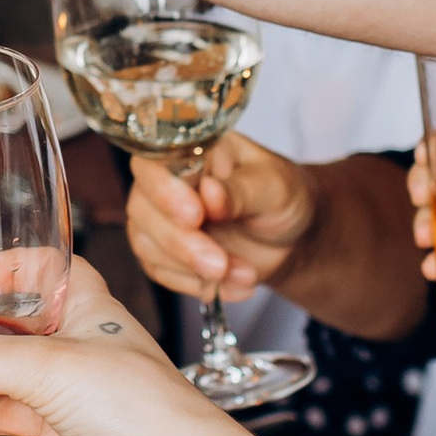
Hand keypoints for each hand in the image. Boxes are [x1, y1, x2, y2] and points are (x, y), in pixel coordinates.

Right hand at [128, 135, 314, 299]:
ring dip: (192, 269)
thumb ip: (242, 190)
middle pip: (143, 208)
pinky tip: (235, 284)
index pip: (153, 162)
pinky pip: (160, 272)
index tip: (195, 215)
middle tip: (220, 263)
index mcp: (191, 150)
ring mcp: (159, 217)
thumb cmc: (282, 197)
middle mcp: (166, 181)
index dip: (164, 190)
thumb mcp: (275, 187)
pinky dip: (198, 285)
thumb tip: (210, 193)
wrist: (292, 237)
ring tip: (245, 275)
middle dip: (181, 243)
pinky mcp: (162, 252)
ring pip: (146, 244)